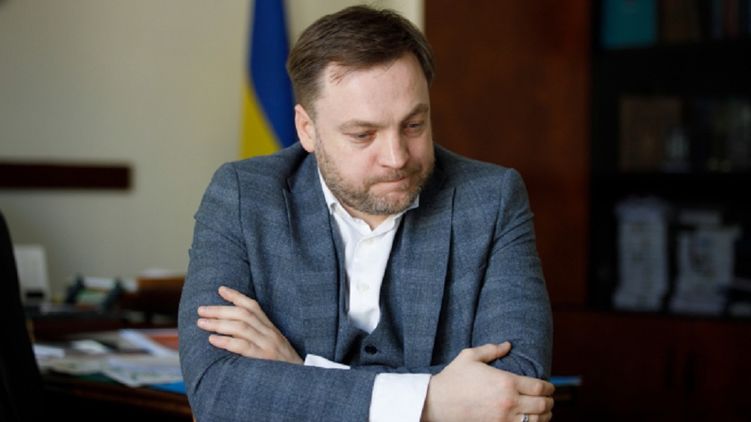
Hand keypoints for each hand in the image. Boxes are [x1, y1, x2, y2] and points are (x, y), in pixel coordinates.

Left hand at [196, 286, 302, 363]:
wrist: (302, 381)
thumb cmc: (282, 366)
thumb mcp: (273, 346)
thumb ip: (257, 336)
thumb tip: (231, 331)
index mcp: (270, 328)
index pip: (253, 306)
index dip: (236, 296)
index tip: (220, 289)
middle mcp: (270, 333)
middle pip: (243, 314)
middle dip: (220, 310)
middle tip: (201, 310)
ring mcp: (268, 345)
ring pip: (242, 327)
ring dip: (219, 323)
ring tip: (201, 323)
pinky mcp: (264, 359)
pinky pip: (244, 347)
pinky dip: (226, 341)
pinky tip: (213, 340)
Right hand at [422, 343, 553, 421]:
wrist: (437, 403)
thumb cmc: (453, 378)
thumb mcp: (470, 356)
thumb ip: (491, 349)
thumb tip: (508, 344)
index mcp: (506, 382)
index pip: (539, 387)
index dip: (549, 387)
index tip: (550, 387)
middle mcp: (509, 402)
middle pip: (542, 405)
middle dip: (549, 402)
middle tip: (550, 400)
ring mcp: (504, 419)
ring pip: (536, 421)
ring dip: (544, 416)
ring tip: (544, 412)